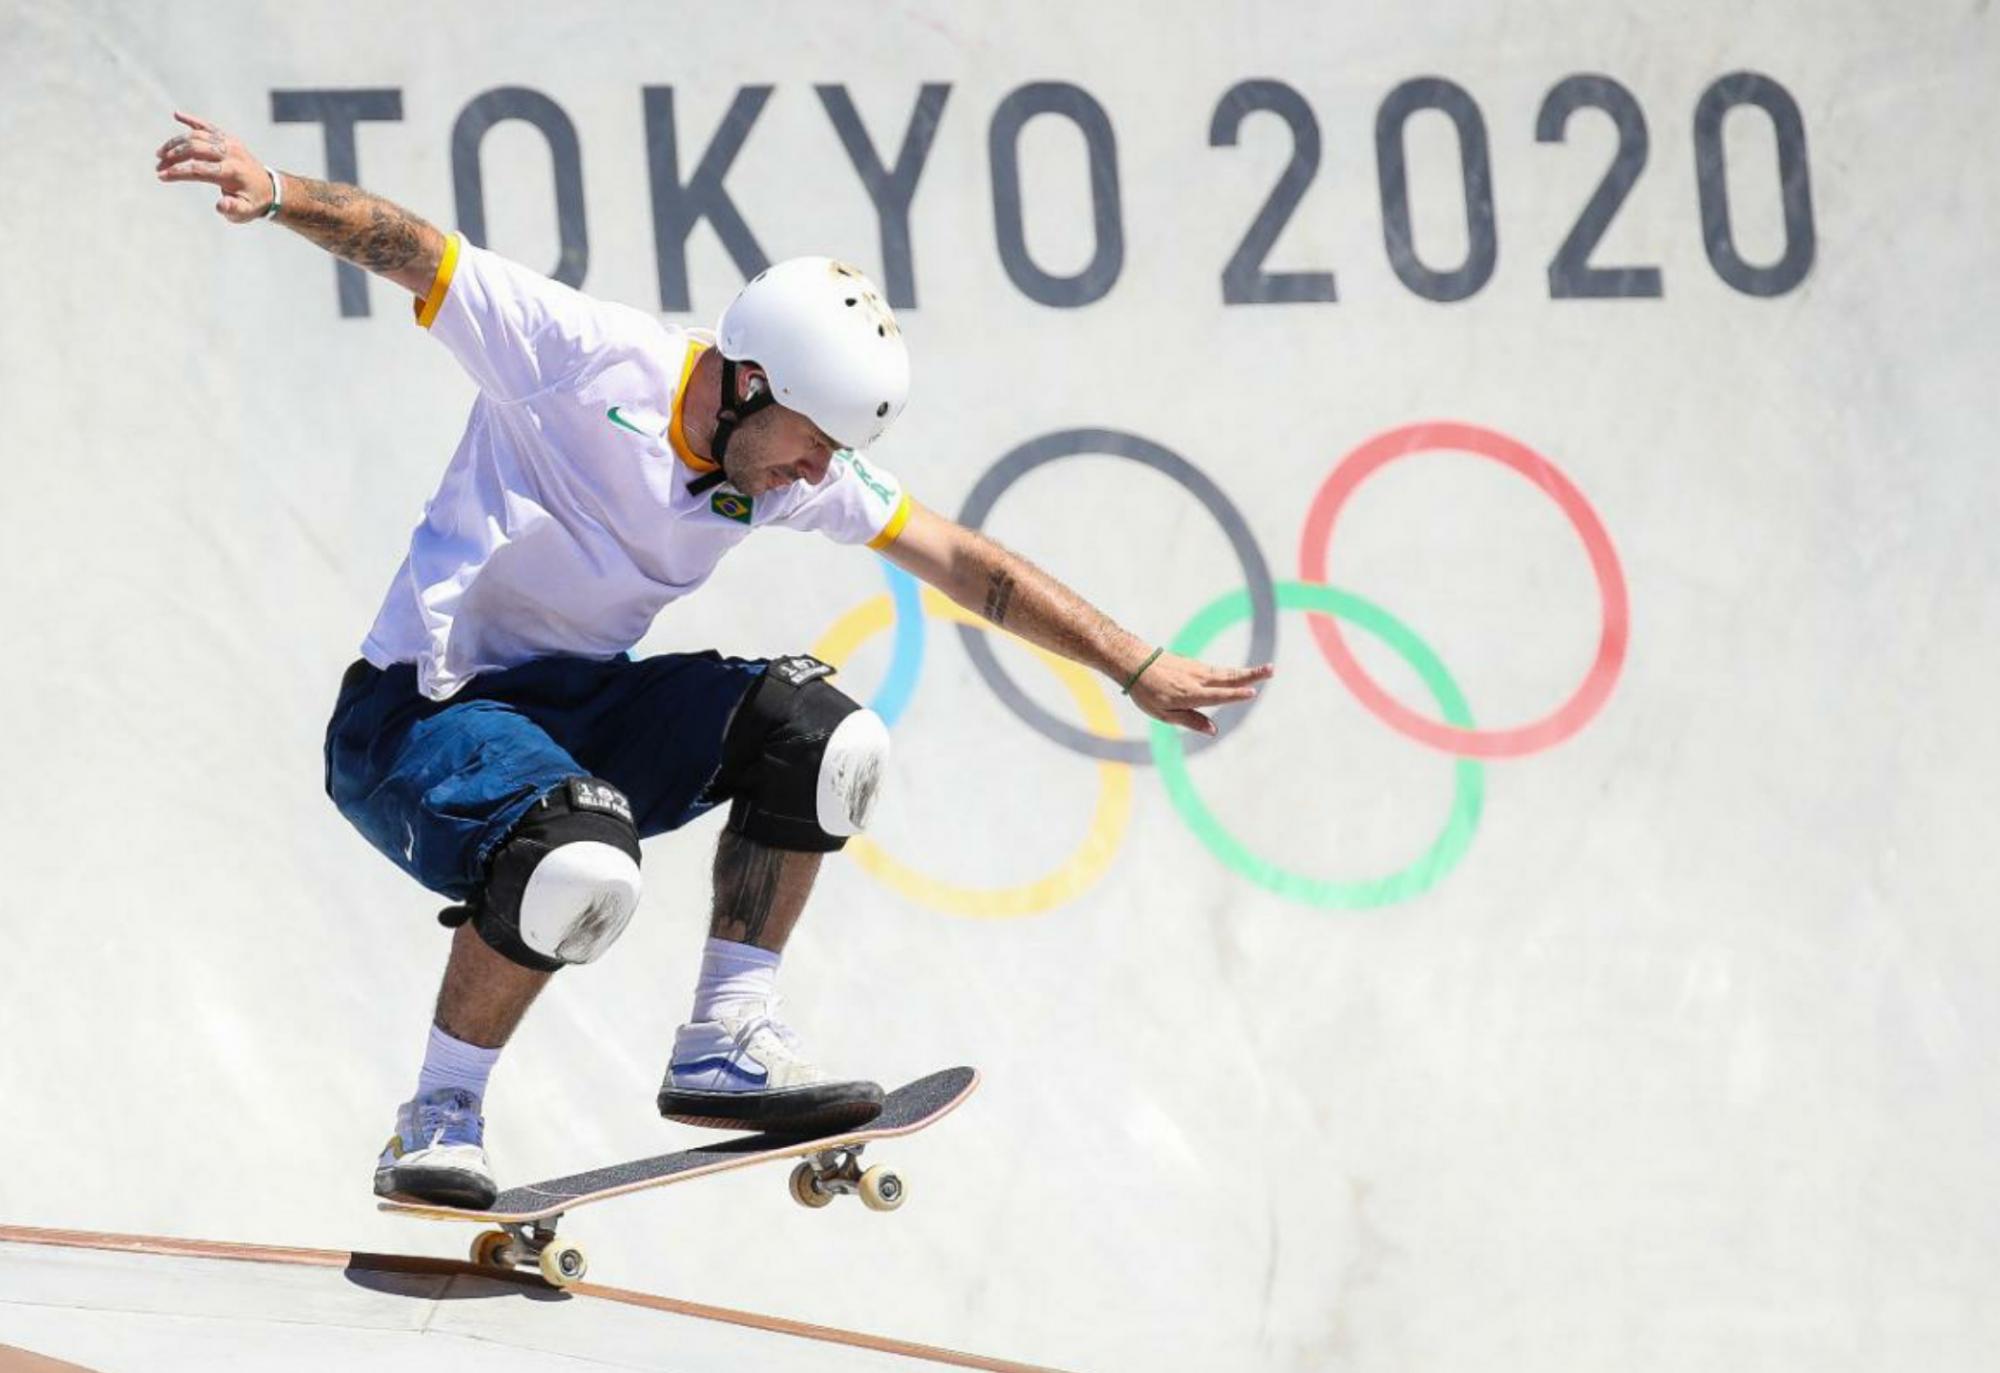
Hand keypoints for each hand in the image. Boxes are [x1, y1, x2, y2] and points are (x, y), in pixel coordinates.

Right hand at [155, 110, 270, 222]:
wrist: (270, 189)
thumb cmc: (253, 202)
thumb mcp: (245, 211)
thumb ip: (232, 209)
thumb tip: (220, 205)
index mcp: (232, 171)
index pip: (199, 169)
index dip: (178, 172)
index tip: (162, 176)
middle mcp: (230, 153)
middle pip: (195, 148)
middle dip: (173, 157)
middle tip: (159, 166)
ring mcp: (229, 143)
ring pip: (197, 136)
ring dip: (177, 143)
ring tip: (161, 154)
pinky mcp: (227, 138)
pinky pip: (207, 126)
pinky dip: (192, 120)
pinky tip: (177, 114)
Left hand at [1124, 650, 1274, 736]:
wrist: (1135, 662)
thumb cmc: (1147, 692)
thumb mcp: (1163, 714)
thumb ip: (1190, 721)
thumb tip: (1214, 731)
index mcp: (1190, 694)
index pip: (1218, 695)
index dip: (1235, 695)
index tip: (1253, 692)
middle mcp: (1197, 680)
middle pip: (1229, 678)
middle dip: (1252, 675)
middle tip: (1272, 669)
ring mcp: (1197, 670)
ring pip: (1226, 672)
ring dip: (1247, 671)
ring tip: (1265, 670)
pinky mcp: (1194, 665)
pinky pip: (1217, 670)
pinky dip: (1232, 672)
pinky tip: (1240, 674)